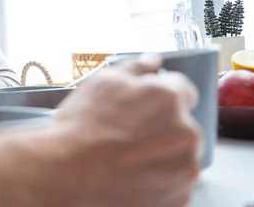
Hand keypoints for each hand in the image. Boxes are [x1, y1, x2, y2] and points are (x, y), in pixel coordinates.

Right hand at [50, 55, 201, 206]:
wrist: (67, 170)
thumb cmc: (82, 126)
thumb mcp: (104, 82)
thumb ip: (136, 67)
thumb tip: (154, 60)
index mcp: (170, 98)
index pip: (182, 89)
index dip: (160, 96)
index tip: (145, 107)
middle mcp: (186, 132)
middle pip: (182, 124)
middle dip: (161, 127)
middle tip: (128, 134)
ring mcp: (184, 168)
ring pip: (179, 155)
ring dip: (161, 154)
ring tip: (126, 157)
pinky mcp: (178, 197)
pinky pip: (174, 183)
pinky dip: (158, 180)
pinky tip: (131, 174)